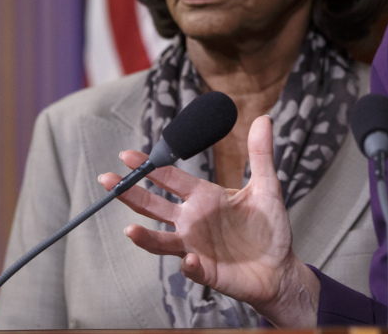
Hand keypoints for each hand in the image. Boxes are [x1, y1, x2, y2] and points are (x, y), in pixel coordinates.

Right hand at [98, 115, 318, 327]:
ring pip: (161, 241)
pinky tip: (190, 259)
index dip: (151, 167)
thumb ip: (260, 154)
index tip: (127, 155)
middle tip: (107, 179)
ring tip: (130, 229)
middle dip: (130, 194)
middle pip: (154, 207)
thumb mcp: (267, 186)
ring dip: (145, 237)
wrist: (280, 267)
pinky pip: (192, 268)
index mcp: (205, 198)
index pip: (171, 179)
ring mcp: (196, 247)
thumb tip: (264, 117)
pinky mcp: (207, 271)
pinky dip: (189, 264)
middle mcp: (193, 221)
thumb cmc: (269, 227)